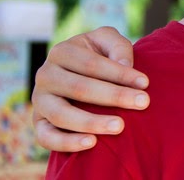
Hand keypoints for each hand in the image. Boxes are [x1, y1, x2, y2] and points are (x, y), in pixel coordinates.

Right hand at [32, 27, 149, 151]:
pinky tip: (92, 143)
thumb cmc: (98, 55)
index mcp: (61, 52)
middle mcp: (45, 75)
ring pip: (61, 115)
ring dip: (92, 122)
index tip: (145, 83)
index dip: (119, 73)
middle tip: (143, 103)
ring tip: (120, 126)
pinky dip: (67, 143)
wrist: (78, 73)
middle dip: (114, 96)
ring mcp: (39, 100)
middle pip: (79, 88)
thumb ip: (117, 47)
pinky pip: (46, 137)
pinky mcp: (38, 122)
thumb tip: (125, 65)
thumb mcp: (107, 41)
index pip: (91, 64)